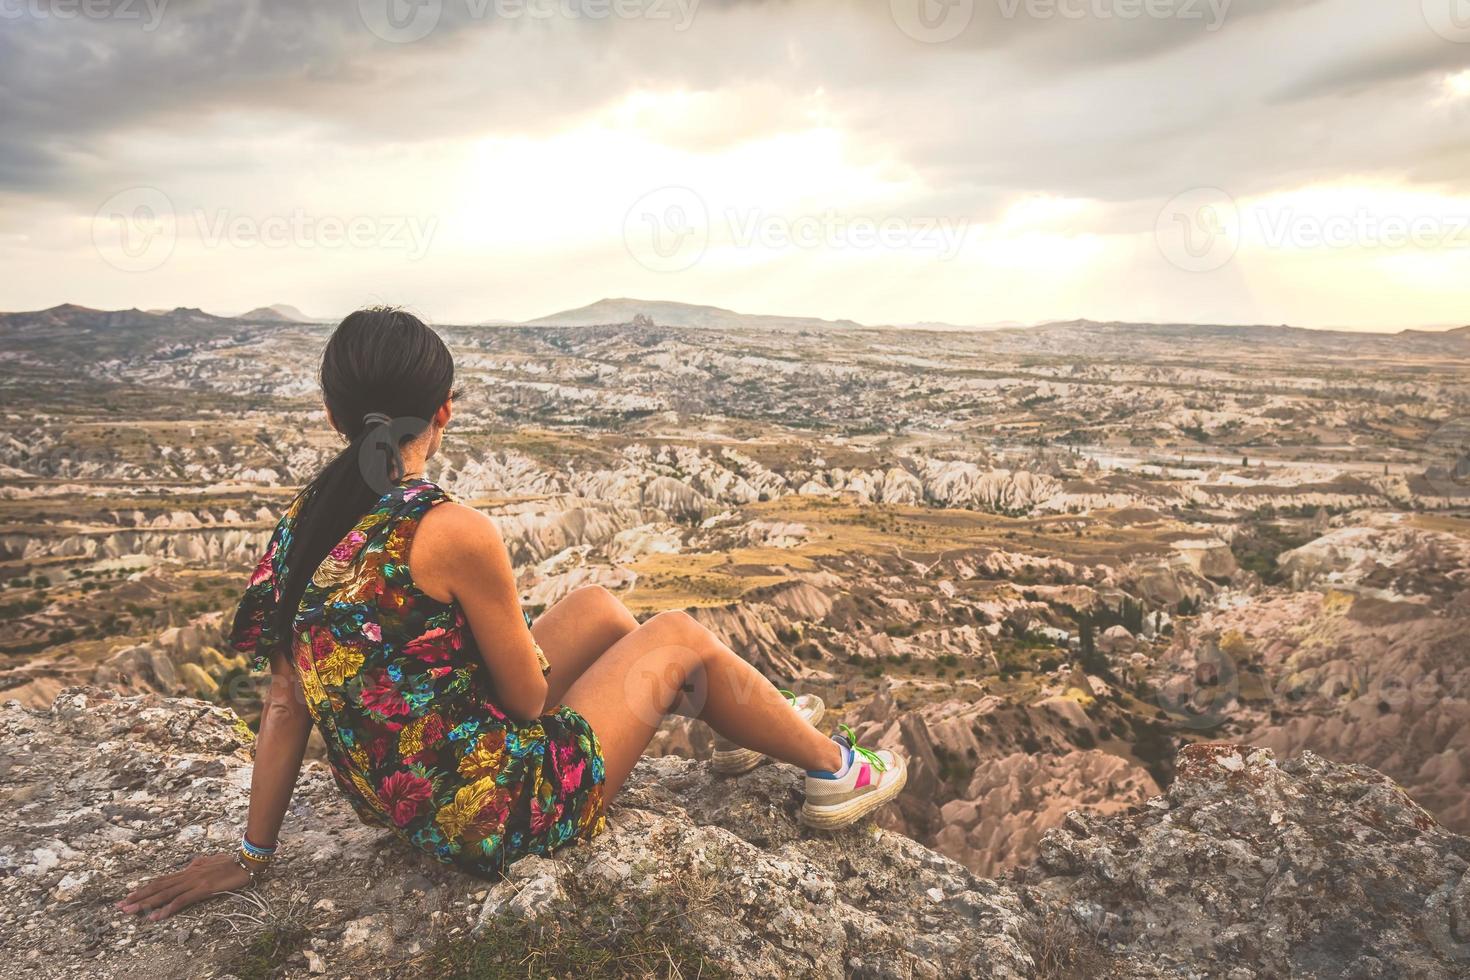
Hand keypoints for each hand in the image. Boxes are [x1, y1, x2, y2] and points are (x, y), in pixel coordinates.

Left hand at [118, 853, 252, 921]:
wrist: (247, 861)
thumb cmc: (231, 861)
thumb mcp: (212, 861)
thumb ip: (199, 864)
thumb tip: (190, 864)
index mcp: (188, 871)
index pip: (161, 880)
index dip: (144, 888)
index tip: (128, 896)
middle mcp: (187, 875)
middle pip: (157, 887)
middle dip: (137, 897)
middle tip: (120, 906)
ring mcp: (194, 881)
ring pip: (165, 893)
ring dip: (146, 903)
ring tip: (130, 911)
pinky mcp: (202, 889)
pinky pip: (181, 901)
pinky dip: (167, 909)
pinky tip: (156, 916)